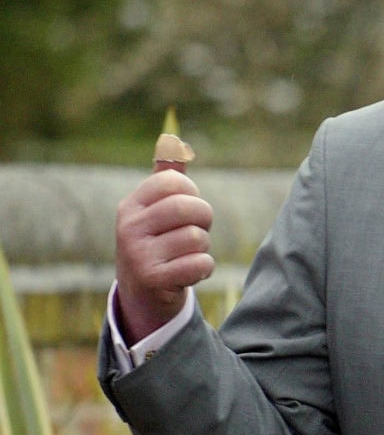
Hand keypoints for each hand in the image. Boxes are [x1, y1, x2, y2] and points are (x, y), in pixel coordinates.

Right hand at [115, 169, 216, 340]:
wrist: (141, 292)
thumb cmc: (157, 242)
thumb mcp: (155, 210)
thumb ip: (167, 178)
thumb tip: (174, 142)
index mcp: (131, 205)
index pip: (175, 182)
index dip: (192, 193)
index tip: (187, 208)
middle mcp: (129, 227)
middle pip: (189, 207)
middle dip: (204, 219)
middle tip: (196, 231)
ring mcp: (138, 254)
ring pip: (197, 238)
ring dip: (203, 248)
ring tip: (186, 254)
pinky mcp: (153, 279)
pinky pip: (201, 264)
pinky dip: (203, 268)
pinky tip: (188, 272)